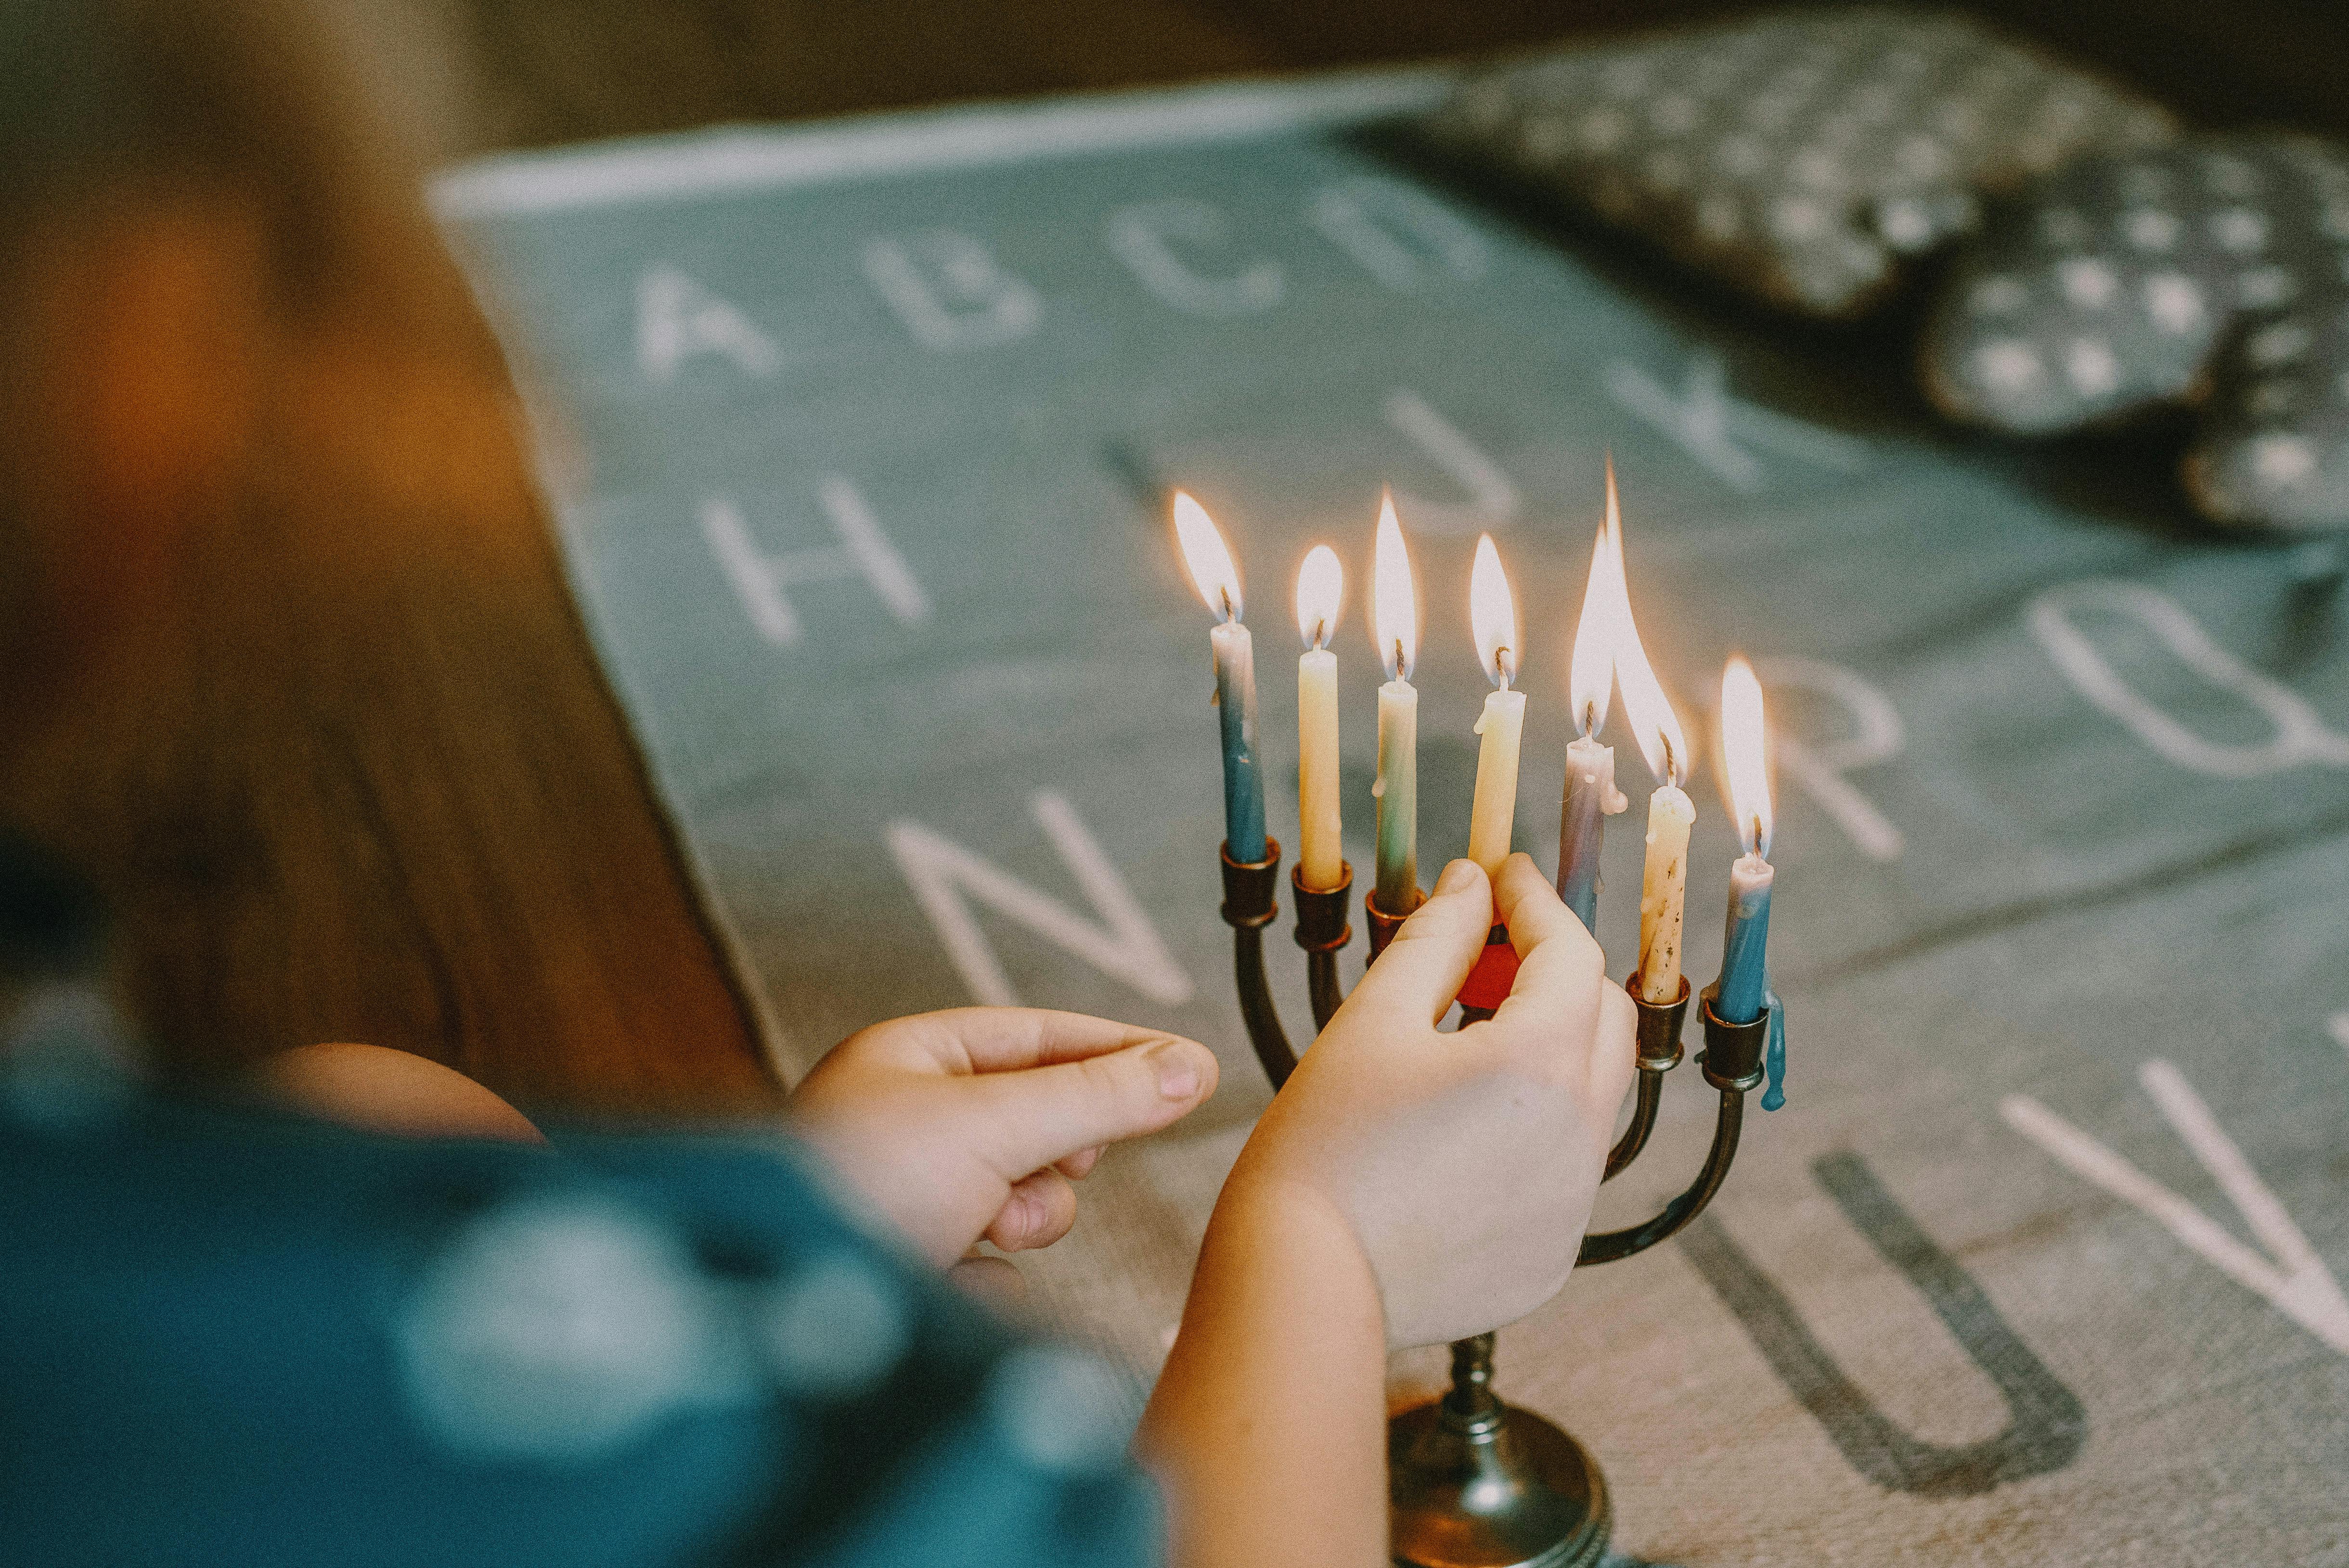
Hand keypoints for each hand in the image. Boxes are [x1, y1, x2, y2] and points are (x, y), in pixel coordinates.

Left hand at [788, 1008, 1218, 1268]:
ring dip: (1022, 1217)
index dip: (1118, 1050)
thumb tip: (1192, 1067)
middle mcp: (905, 1122)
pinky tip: (951, 1281)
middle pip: (1039, 1121)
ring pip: (1022, 1201)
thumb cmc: (849, 1188)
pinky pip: (991, 1269)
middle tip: (1062, 1158)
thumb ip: (1098, 1096)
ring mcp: (907, 1201)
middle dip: (1054, 1149)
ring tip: (983, 1227)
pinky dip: (984, 1278)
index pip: (1040, 1037)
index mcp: (910, 1059)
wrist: (774, 1313)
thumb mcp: (992, 1123)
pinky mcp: (911, 1275)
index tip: (1192, 1068)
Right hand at [1214, 853, 1635, 1347]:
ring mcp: (1572, 1205)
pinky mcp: (1551, 1257)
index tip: (1500, 876)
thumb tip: (1472, 885)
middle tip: (1479, 957)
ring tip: (1459, 1043)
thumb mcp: (1373, 1021)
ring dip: (1547, 1050)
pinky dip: (1531, 1128)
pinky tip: (1456, 1131)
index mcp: (1541, 1063)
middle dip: (1553, 972)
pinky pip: (1564, 1168)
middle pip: (1604, 1018)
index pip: (1569, 952)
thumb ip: (1435, 940)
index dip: (1534, 903)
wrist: (1300, 1290)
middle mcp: (1580, 1135)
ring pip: (1592, 1094)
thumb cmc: (1322, 1149)